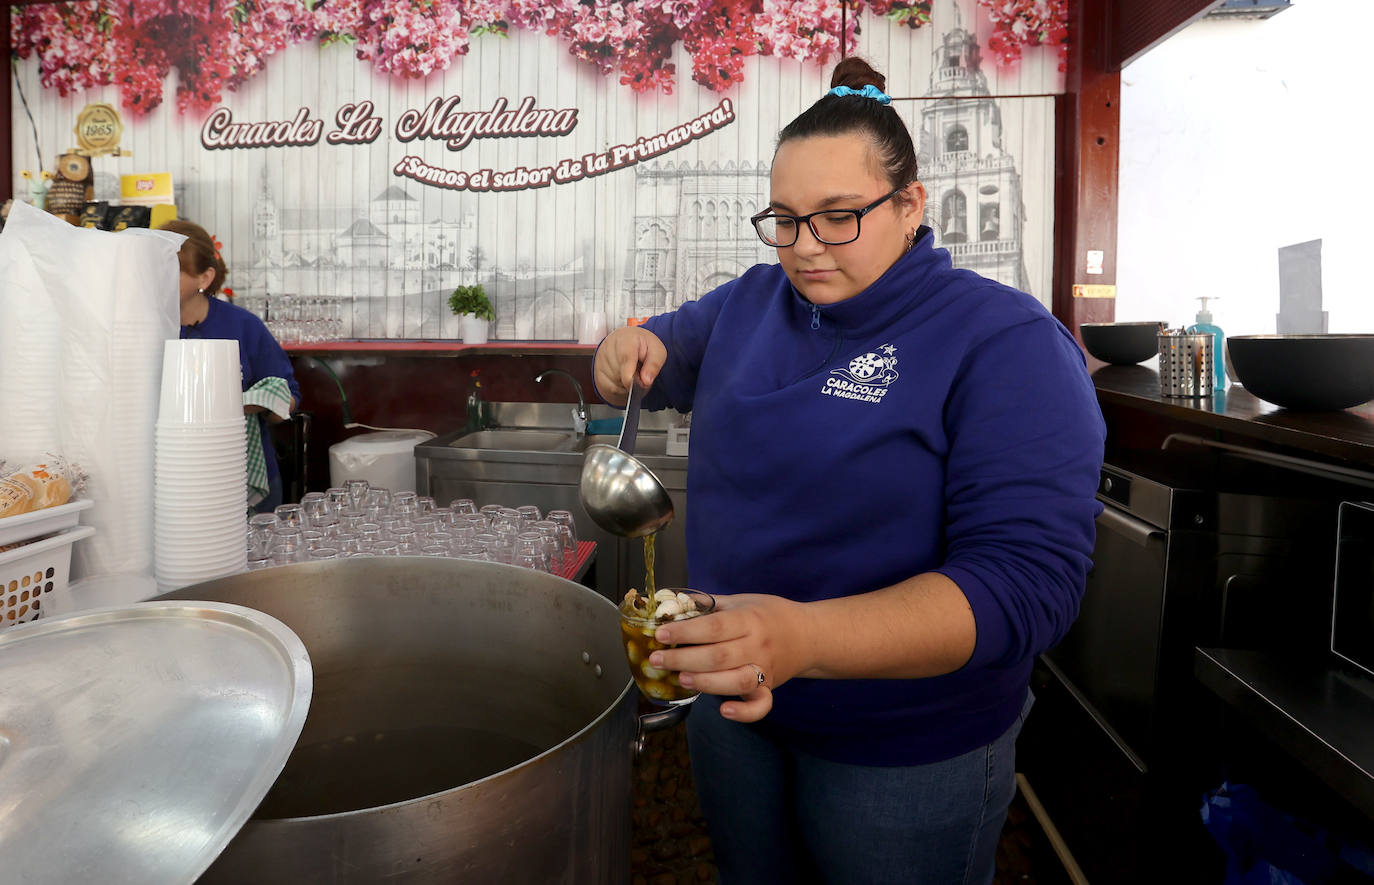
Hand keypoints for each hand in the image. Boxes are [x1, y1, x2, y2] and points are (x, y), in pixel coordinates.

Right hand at [593, 326, 665, 405]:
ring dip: (626, 383)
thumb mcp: (657, 350)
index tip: (631, 384)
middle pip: (619, 372)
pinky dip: (619, 387)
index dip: (628, 373)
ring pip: (614, 381)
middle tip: (639, 369)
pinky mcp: (597, 370)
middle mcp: (610, 345)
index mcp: (626, 338)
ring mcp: (601, 357)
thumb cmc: (643, 345)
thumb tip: (646, 381)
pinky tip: (623, 376)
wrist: (628, 341)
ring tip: (632, 370)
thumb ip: (654, 364)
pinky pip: (609, 387)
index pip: (624, 357)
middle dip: (633, 378)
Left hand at [648, 593, 811, 722]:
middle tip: (656, 660)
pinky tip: (724, 710)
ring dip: (705, 682)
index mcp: (749, 620)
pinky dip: (743, 712)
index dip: (686, 632)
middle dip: (683, 659)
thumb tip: (672, 604)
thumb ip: (710, 604)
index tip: (661, 634)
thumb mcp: (742, 601)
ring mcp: (765, 669)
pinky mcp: (770, 689)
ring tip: (680, 679)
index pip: (714, 627)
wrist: (809, 634)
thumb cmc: (769, 615)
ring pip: (734, 681)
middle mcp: (758, 645)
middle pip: (718, 656)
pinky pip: (760, 705)